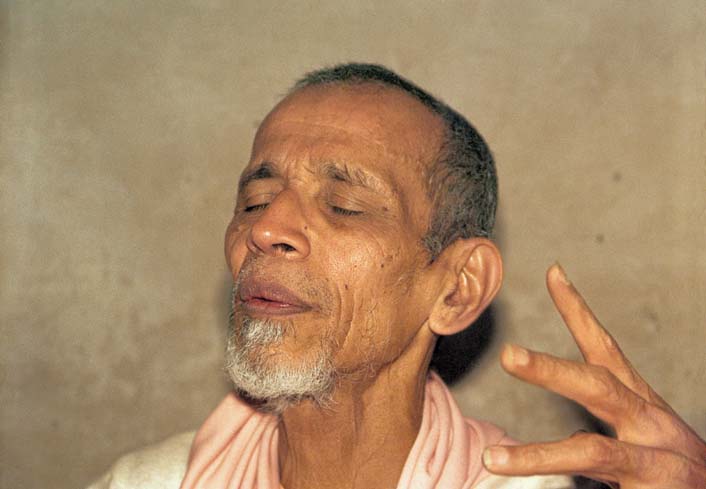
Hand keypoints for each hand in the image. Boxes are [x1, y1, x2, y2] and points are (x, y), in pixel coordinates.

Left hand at [482, 264, 705, 487]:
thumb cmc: (676, 473)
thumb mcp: (645, 440)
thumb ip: (606, 428)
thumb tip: (570, 425)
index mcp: (641, 404)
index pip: (606, 349)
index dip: (578, 311)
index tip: (553, 273)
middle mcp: (651, 425)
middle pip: (599, 388)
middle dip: (551, 370)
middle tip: (508, 355)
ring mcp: (658, 462)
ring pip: (594, 453)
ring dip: (540, 456)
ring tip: (493, 460)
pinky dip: (567, 488)